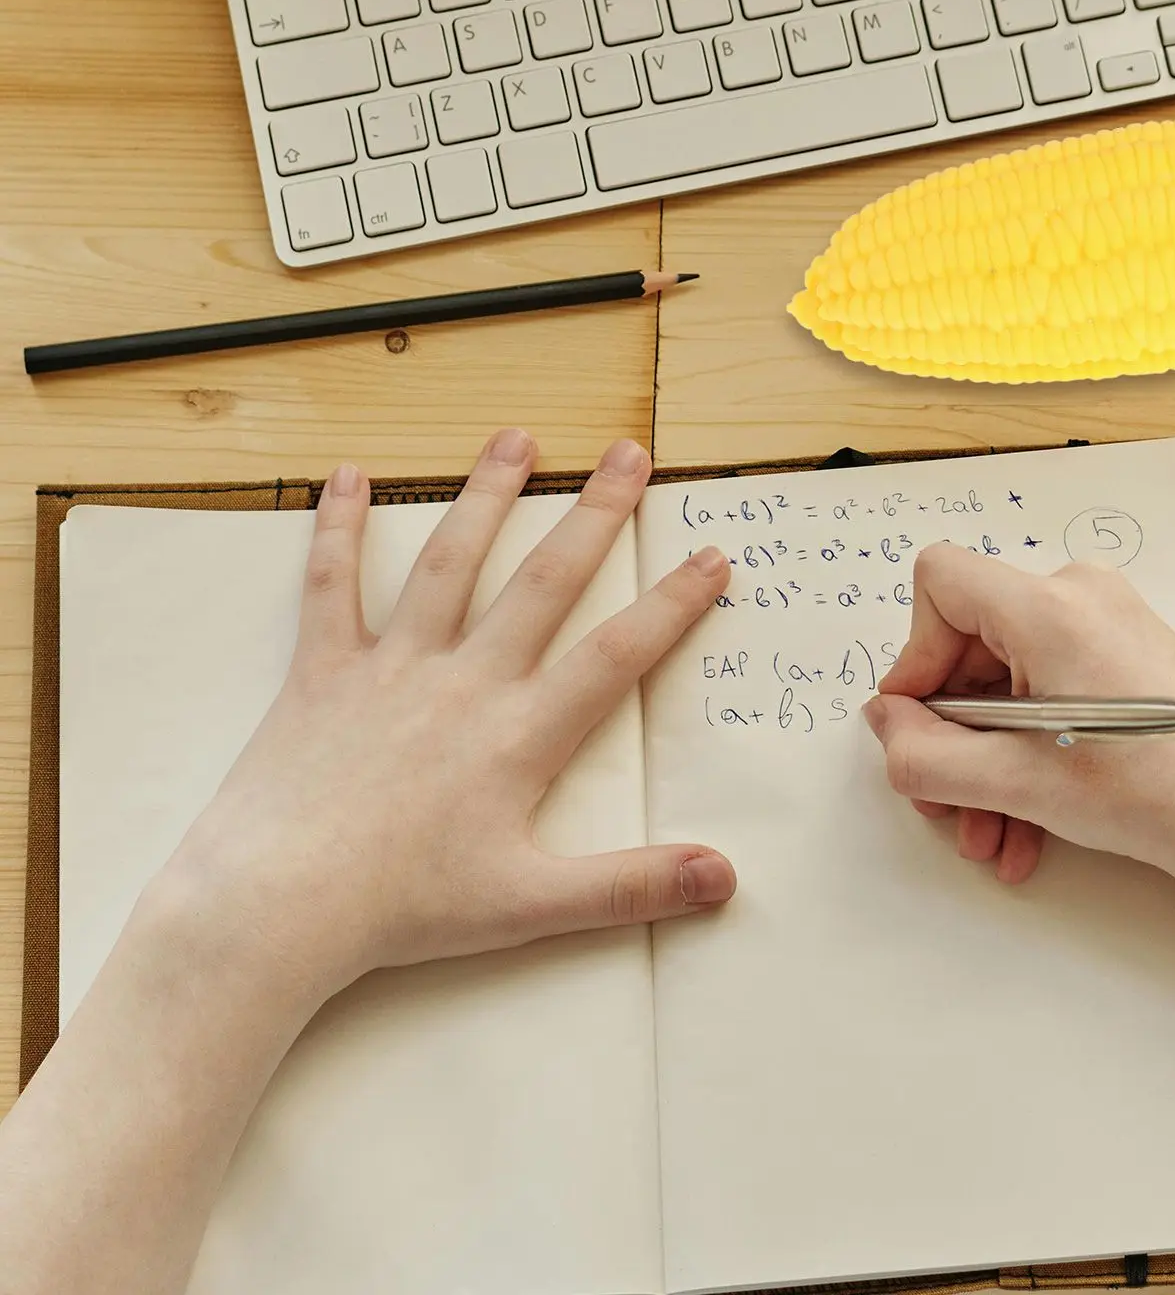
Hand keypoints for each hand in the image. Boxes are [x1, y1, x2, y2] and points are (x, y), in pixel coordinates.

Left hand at [153, 428, 735, 1006]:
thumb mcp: (531, 907)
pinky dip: (336, 528)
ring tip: (519, 439)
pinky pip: (331, 586)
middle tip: (627, 454)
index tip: (712, 556)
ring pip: (448, 562)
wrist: (277, 905)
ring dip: (486, 495)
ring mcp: (392, 665)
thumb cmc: (404, 908)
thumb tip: (725, 875)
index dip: (672, 604)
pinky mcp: (325, 669)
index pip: (617, 654)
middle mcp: (465, 680)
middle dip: (594, 514)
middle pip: (544, 581)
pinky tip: (346, 475)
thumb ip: (632, 885)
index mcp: (520, 734)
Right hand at [864, 545, 1174, 897]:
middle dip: (952, 735)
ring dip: (988, 762)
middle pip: (971, 644)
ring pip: (1009, 681)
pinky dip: (1029, 752)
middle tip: (949, 804)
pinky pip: (1049, 690)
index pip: (940, 581)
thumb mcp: (1017, 781)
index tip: (918, 722)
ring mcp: (1110, 624)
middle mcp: (1080, 598)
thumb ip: (926, 754)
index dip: (914, 654)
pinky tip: (1029, 826)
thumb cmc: (1157, 791)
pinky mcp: (1128, 655)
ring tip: (994, 836)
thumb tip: (887, 725)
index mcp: (1049, 608)